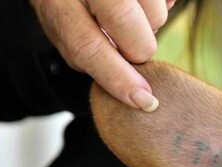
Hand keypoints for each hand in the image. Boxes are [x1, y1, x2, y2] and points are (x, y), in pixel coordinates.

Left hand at [31, 0, 176, 110]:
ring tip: (129, 12)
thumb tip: (130, 86)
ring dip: (150, 24)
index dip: (117, 78)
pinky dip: (163, 4)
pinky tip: (140, 1)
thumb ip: (85, 51)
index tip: (143, 101)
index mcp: (57, 2)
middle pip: (133, 35)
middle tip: (127, 43)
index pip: (88, 46)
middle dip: (138, 50)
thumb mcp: (60, 20)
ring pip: (158, 17)